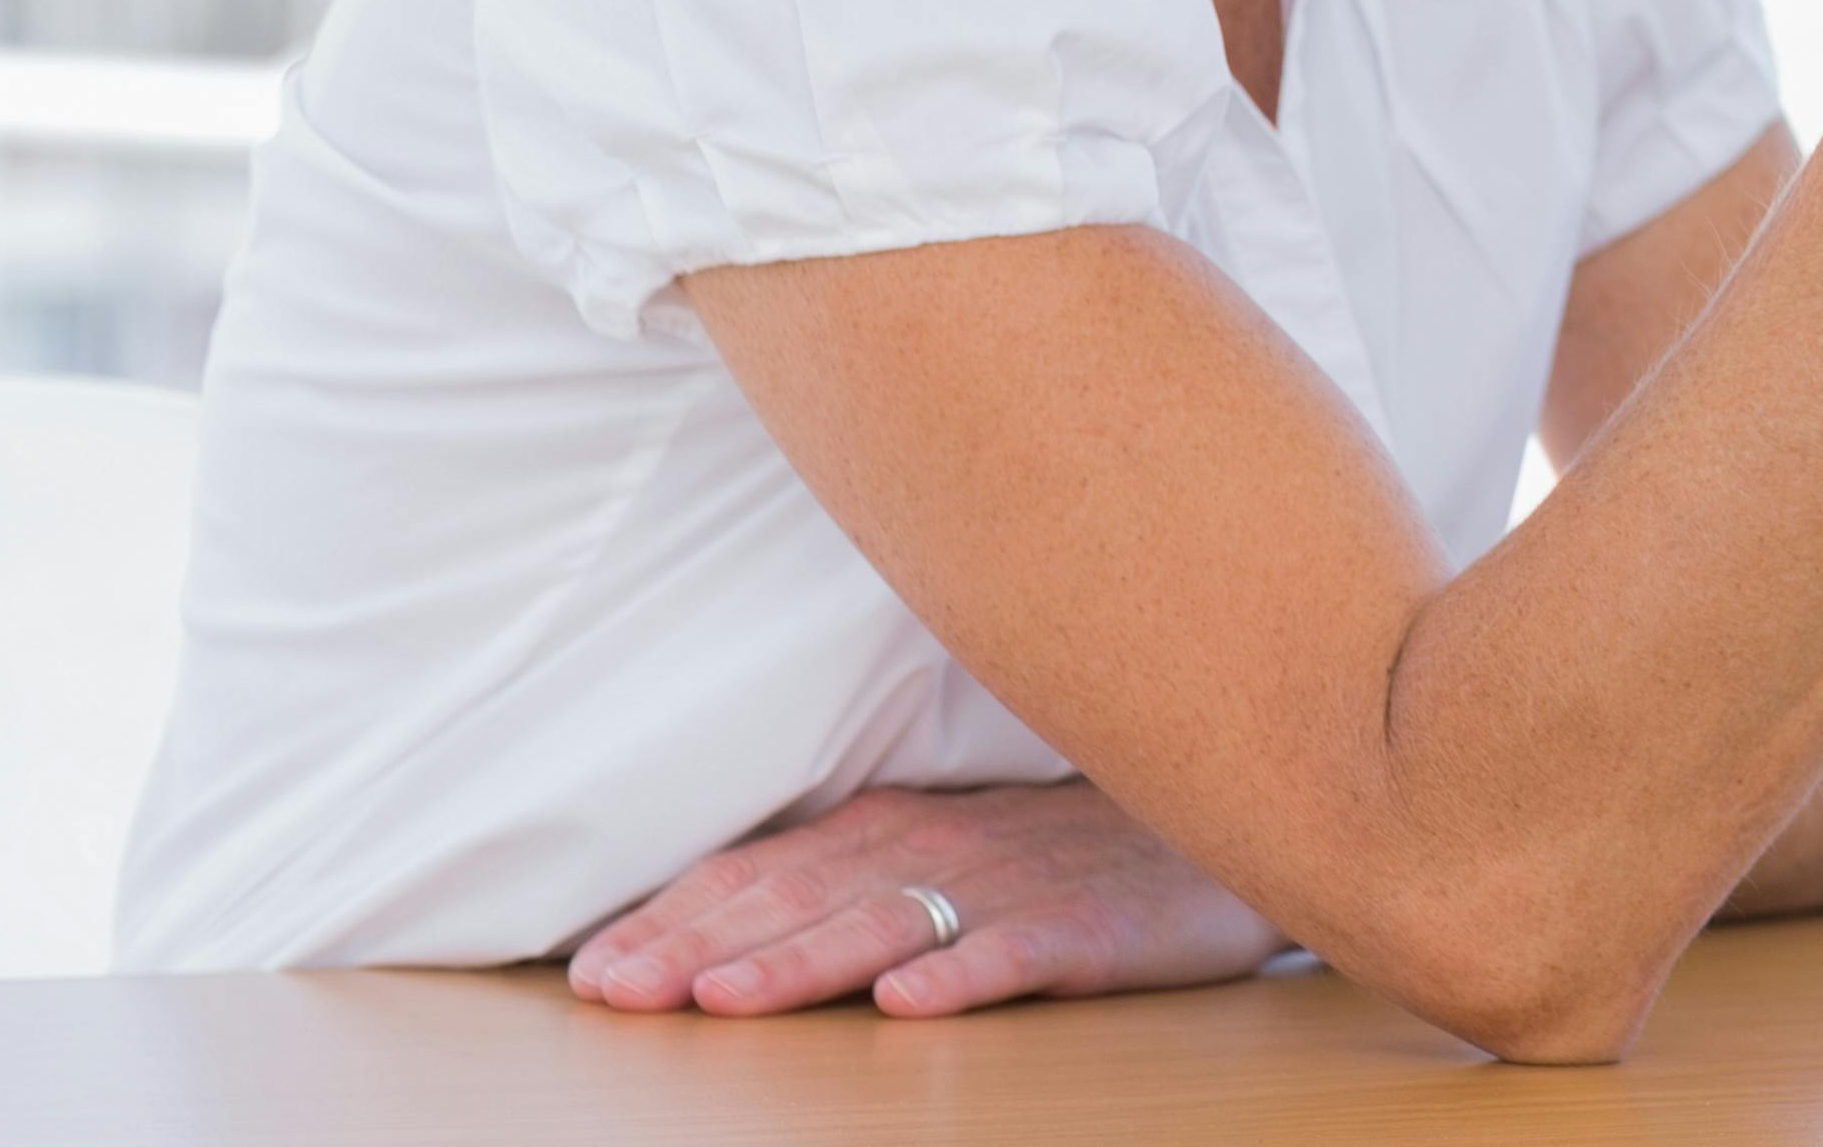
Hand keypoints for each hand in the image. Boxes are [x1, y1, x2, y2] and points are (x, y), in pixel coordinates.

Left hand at [564, 777, 1292, 1018]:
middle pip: (804, 900)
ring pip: (893, 923)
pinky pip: (1024, 952)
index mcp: (894, 827)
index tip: (591, 974)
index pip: (763, 872)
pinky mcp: (1098, 927)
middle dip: (703, 946)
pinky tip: (911, 1003)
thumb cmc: (1071, 845)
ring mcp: (1018, 884)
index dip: (675, 919)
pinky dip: (966, 973)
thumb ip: (846, 872)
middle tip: (621, 994)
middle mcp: (940, 846)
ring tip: (727, 1000)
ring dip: (803, 962)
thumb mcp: (947, 844)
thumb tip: (709, 925)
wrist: (1230, 819)